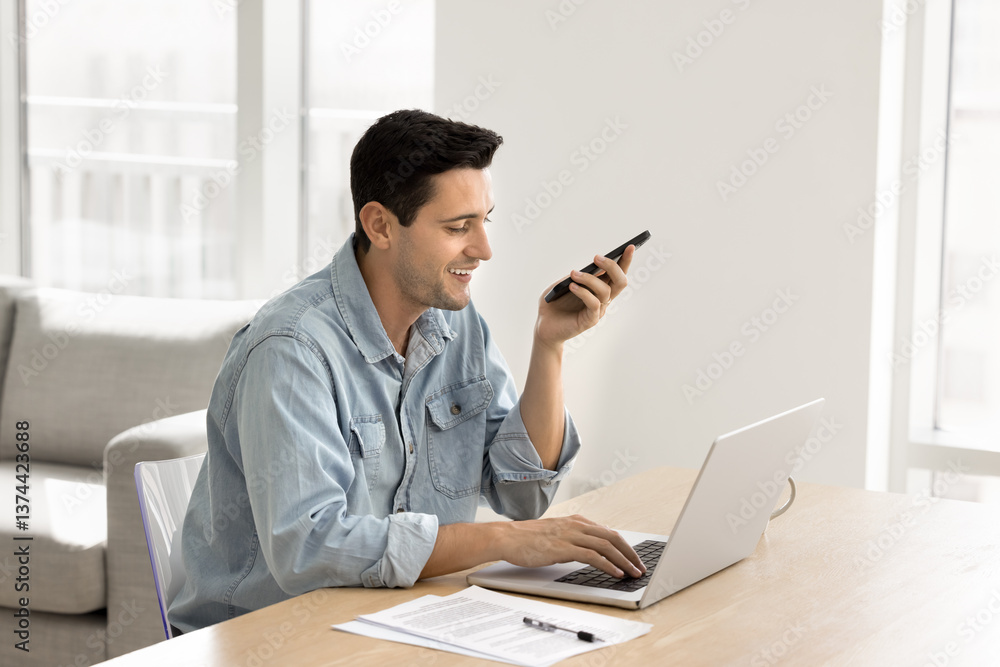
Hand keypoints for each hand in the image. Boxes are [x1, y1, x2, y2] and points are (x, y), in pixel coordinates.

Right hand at [499, 514, 645, 577]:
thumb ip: (573, 539)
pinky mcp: (563, 548)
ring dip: (624, 561)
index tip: (634, 559)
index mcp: (576, 521)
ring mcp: (570, 535)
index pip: (608, 532)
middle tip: (640, 567)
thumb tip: (588, 552)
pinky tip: (615, 573)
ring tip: (633, 573)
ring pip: (606, 546)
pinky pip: (592, 556)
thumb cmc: (527, 538)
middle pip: (613, 537)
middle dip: (630, 554)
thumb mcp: (556, 534)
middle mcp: (576, 525)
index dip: (625, 546)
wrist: (507, 537)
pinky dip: (607, 564)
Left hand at [534, 245, 634, 348]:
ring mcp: (598, 310)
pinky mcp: (590, 320)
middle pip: (620, 281)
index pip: (617, 273)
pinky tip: (572, 286)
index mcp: (599, 288)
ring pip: (605, 291)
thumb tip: (587, 269)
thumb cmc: (554, 303)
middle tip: (596, 258)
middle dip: (612, 266)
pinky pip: (594, 303)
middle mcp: (602, 299)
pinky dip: (583, 292)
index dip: (626, 260)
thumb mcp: (562, 283)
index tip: (630, 246)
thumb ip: (575, 275)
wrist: (543, 325)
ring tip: (574, 273)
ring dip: (589, 279)